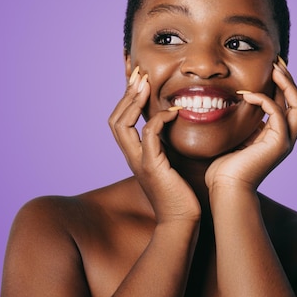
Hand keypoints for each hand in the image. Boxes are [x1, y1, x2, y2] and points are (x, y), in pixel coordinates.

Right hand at [109, 67, 200, 222]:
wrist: (182, 222)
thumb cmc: (181, 193)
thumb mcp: (170, 163)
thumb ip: (166, 144)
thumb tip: (173, 123)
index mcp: (135, 155)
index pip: (120, 121)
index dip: (126, 100)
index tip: (139, 80)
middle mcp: (132, 157)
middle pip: (114, 120)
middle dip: (126, 95)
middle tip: (139, 74)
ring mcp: (139, 162)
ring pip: (122, 125)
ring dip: (133, 102)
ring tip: (146, 84)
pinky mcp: (152, 168)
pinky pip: (149, 137)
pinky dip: (159, 120)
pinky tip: (174, 111)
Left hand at [205, 59, 296, 192]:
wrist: (226, 189)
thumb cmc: (224, 168)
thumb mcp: (236, 137)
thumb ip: (244, 122)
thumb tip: (237, 100)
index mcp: (276, 136)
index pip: (286, 105)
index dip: (282, 86)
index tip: (271, 68)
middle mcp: (286, 138)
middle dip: (290, 81)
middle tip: (277, 62)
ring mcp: (285, 142)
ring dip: (287, 85)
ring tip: (274, 69)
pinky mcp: (279, 145)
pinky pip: (277, 114)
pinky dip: (265, 100)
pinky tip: (247, 94)